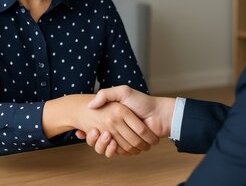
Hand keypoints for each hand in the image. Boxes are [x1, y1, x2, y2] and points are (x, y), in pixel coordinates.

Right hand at [43, 94, 157, 154]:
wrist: (160, 114)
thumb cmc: (142, 101)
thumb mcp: (123, 92)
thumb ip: (106, 94)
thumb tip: (90, 105)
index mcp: (112, 117)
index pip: (93, 126)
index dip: (88, 130)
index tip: (84, 128)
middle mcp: (115, 128)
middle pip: (97, 139)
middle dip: (93, 138)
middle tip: (93, 131)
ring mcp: (122, 138)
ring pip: (105, 148)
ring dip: (102, 145)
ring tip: (105, 136)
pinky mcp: (129, 147)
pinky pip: (117, 152)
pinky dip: (114, 150)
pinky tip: (113, 143)